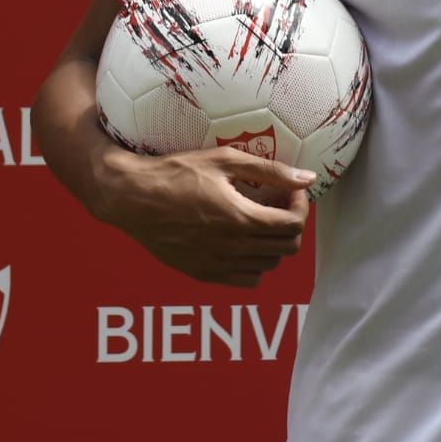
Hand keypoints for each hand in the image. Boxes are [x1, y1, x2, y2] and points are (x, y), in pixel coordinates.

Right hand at [92, 145, 313, 287]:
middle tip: (277, 203)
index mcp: (240, 219)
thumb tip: (308, 178)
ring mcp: (217, 266)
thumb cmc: (177, 173)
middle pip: (286, 247)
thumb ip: (271, 171)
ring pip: (269, 265)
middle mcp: (232, 248)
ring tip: (258, 219)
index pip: (294, 225)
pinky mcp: (203, 274)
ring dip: (273, 243)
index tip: (290, 191)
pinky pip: (246, 280)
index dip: (300, 206)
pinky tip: (242, 241)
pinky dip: (254, 263)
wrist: (132, 198)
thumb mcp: (225, 161)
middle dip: (290, 223)